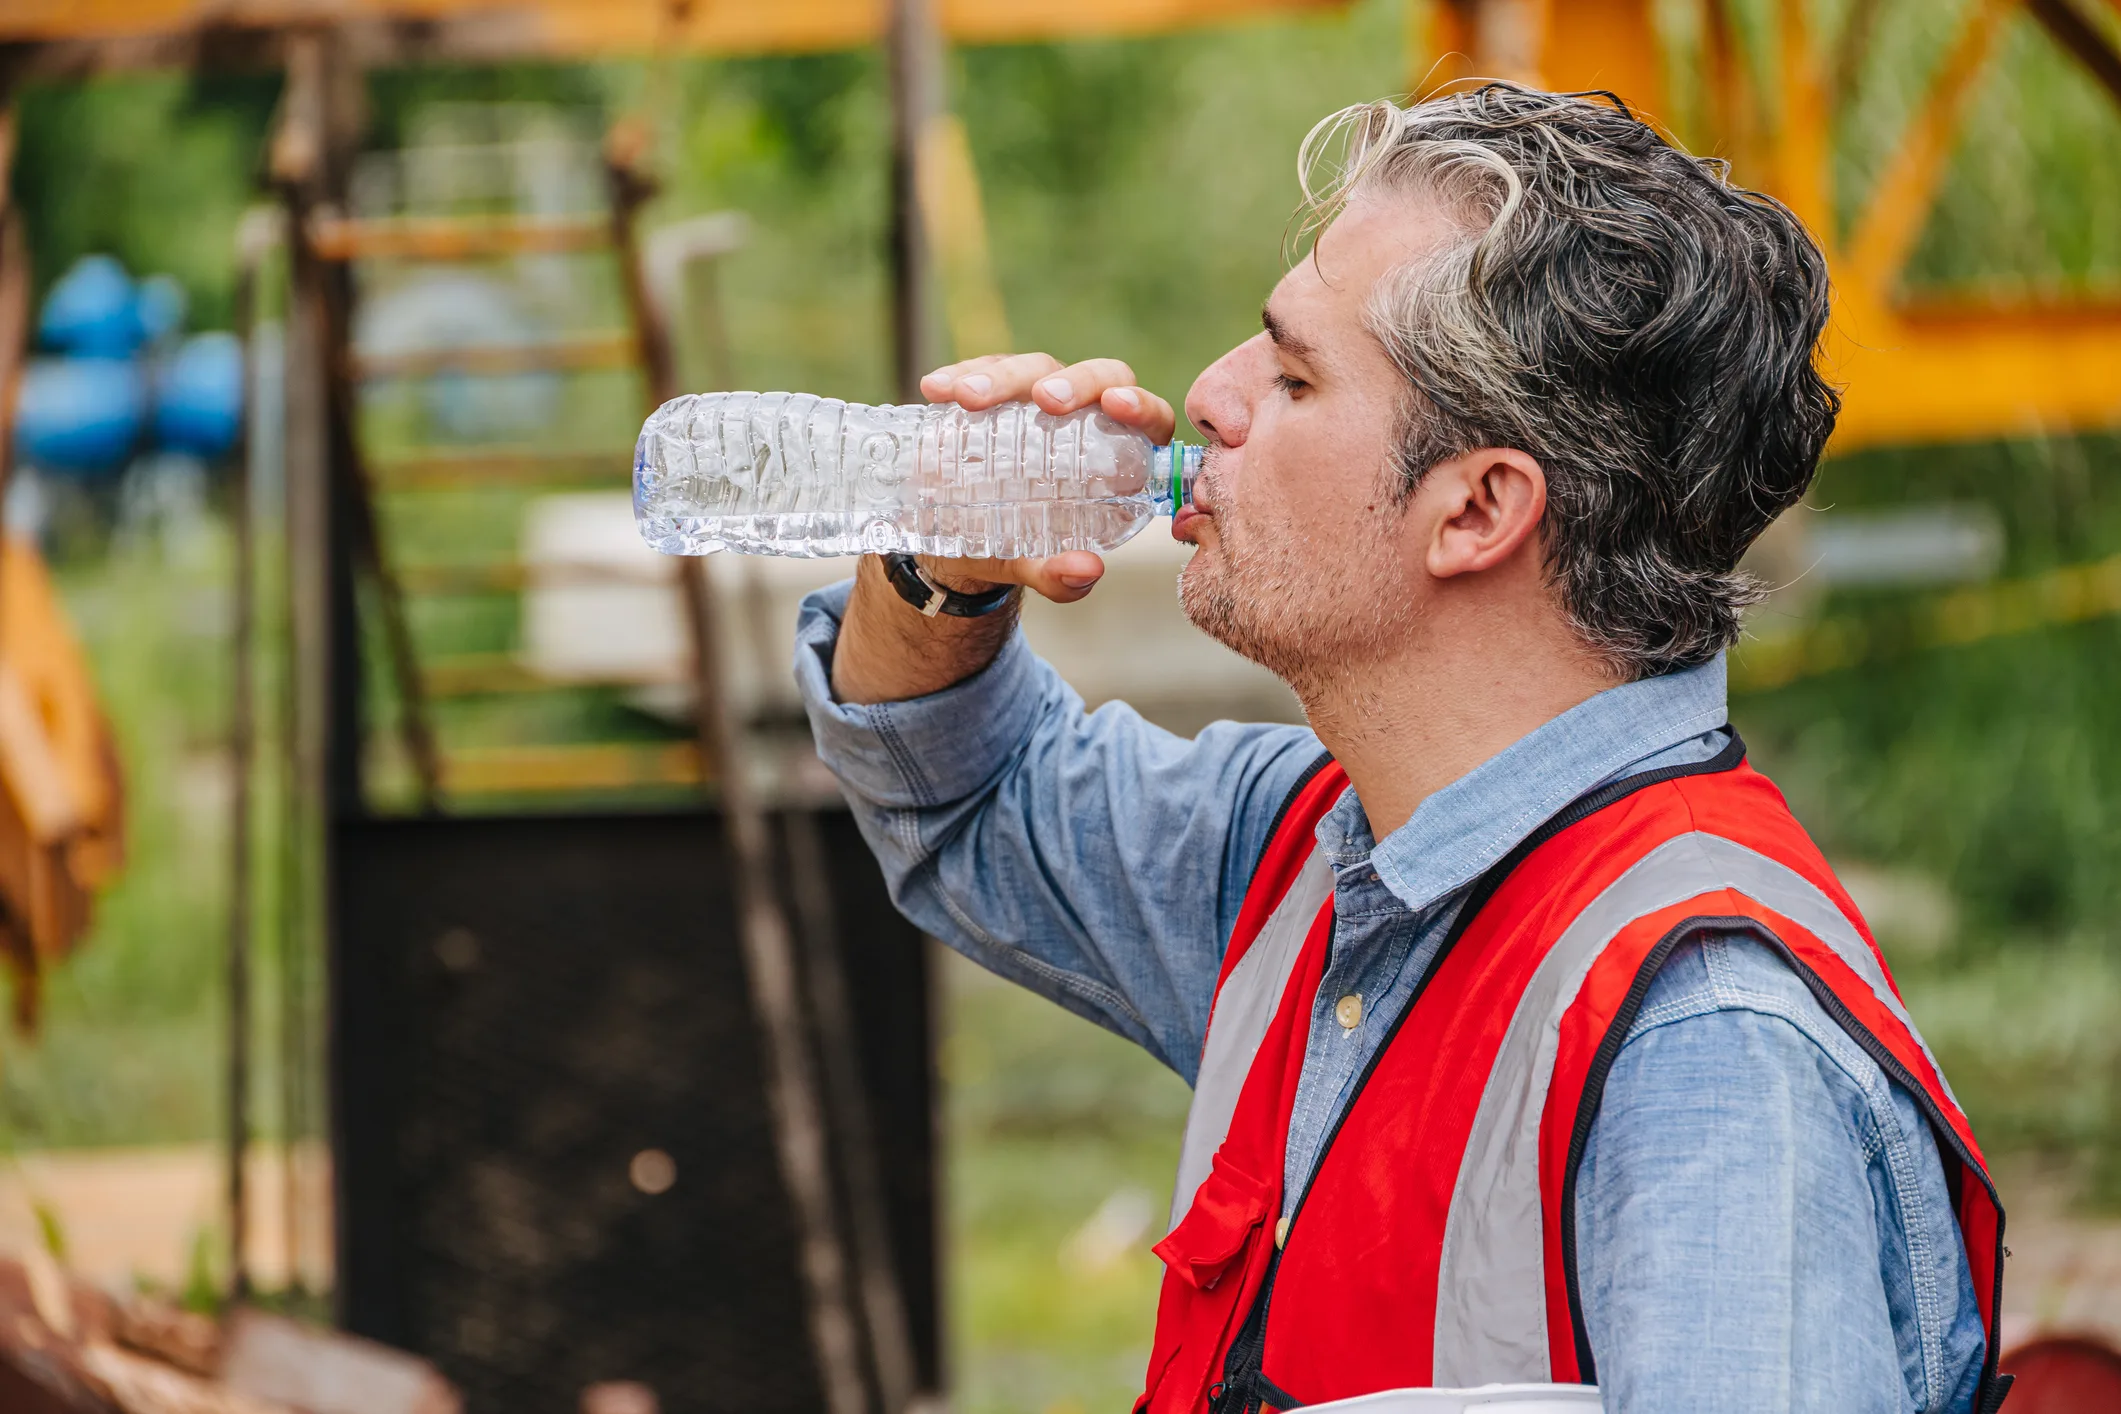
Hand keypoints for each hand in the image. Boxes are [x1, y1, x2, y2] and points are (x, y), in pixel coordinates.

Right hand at [913, 352, 1179, 602]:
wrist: (956, 541)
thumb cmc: (1014, 548)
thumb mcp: (1032, 566)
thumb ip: (1060, 577)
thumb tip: (1087, 571)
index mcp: (1115, 458)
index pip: (1148, 419)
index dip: (1141, 407)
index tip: (1116, 405)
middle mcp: (1084, 417)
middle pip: (1095, 379)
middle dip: (1073, 382)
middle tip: (1043, 399)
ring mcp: (1036, 398)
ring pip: (1034, 369)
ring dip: (1003, 377)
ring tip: (967, 399)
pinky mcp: (993, 390)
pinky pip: (983, 370)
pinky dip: (961, 375)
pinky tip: (936, 390)